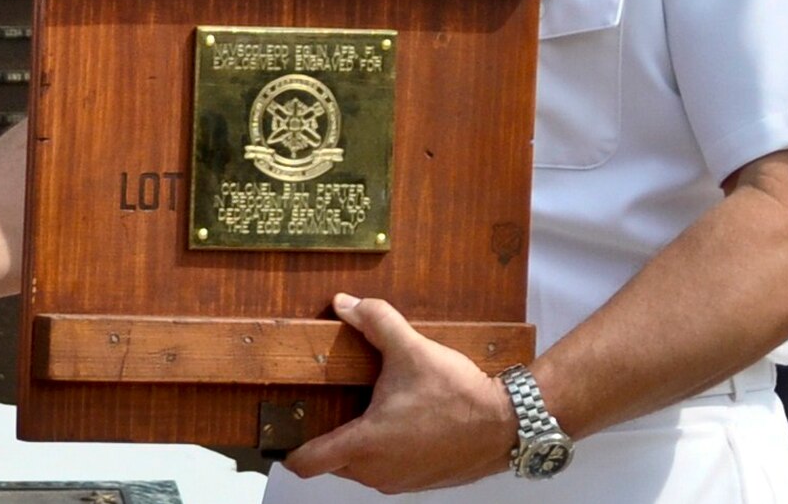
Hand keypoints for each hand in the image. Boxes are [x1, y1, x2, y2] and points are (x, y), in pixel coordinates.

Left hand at [285, 293, 518, 492]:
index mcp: (367, 443)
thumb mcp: (412, 349)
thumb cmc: (459, 395)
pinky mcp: (418, 482)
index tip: (281, 433)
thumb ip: (375, 321)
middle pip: (332, 463)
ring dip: (357, 443)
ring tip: (367, 407)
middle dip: (327, 436)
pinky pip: (386, 469)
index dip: (289, 448)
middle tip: (329, 404)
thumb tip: (344, 304)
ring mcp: (399, 482)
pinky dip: (383, 451)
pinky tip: (397, 420)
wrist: (506, 424)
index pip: (308, 462)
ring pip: (359, 467)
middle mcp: (377, 472)